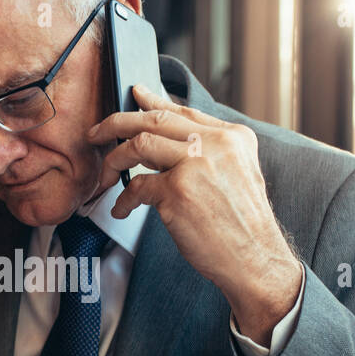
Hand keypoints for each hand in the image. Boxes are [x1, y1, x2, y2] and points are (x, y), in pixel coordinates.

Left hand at [87, 84, 302, 342]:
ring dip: (114, 159)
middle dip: (117, 122)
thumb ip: (210, 152)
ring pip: (138, 144)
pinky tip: (122, 209)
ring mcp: (196, 164)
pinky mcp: (178, 191)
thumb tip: (168, 139)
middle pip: (155, 119)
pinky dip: (124, 200)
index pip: (183, 111)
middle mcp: (216, 143)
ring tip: (105, 174)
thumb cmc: (242, 226)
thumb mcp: (237, 174)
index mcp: (233, 136)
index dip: (153, 102)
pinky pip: (136, 187)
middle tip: (97, 131)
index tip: (135, 95)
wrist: (256, 260)